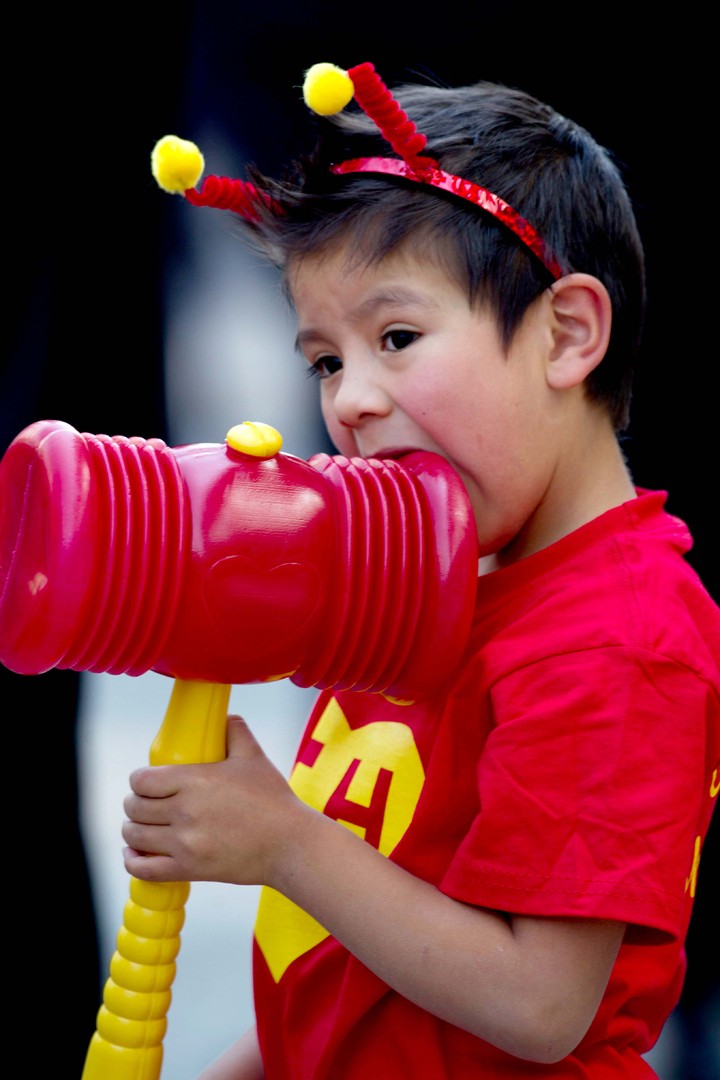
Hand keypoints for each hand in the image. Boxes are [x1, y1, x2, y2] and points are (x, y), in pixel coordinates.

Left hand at [122, 715, 300, 884]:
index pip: (142, 780)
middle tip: (145, 803)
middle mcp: (184, 811)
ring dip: (133, 830)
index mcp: (195, 780)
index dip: (139, 780)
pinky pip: (144, 869)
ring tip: (141, 826)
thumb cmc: (273, 800)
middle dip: (135, 803)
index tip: (146, 782)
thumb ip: (236, 731)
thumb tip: (225, 716)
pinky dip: (133, 860)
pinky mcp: (189, 869)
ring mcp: (185, 843)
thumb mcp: (254, 757)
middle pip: (134, 807)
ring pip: (135, 836)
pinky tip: (136, 852)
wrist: (289, 844)